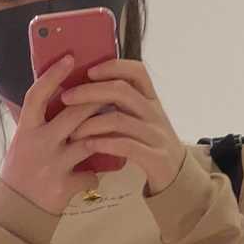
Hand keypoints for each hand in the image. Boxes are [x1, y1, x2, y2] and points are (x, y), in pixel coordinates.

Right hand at [0, 56, 106, 214]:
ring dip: (103, 135)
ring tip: (113, 130)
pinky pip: (91, 175)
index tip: (69, 58)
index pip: (37, 95)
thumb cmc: (23, 171)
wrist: (16, 211)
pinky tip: (97, 173)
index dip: (53, 75)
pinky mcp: (63, 186)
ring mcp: (51, 165)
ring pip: (88, 142)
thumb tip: (60, 94)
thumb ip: (40, 122)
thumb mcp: (24, 142)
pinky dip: (96, 174)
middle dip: (95, 102)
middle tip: (110, 92)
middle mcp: (38, 144)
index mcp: (26, 130)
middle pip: (73, 114)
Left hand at [61, 58, 185, 194]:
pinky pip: (127, 146)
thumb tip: (85, 92)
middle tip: (66, 98)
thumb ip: (121, 107)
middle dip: (90, 92)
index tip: (89, 71)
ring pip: (120, 120)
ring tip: (71, 131)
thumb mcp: (140, 121)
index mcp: (151, 100)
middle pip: (122, 92)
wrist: (178, 177)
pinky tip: (88, 146)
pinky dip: (104, 144)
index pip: (137, 72)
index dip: (113, 66)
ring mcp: (156, 135)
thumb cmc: (150, 146)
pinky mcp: (155, 158)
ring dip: (91, 123)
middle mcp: (155, 113)